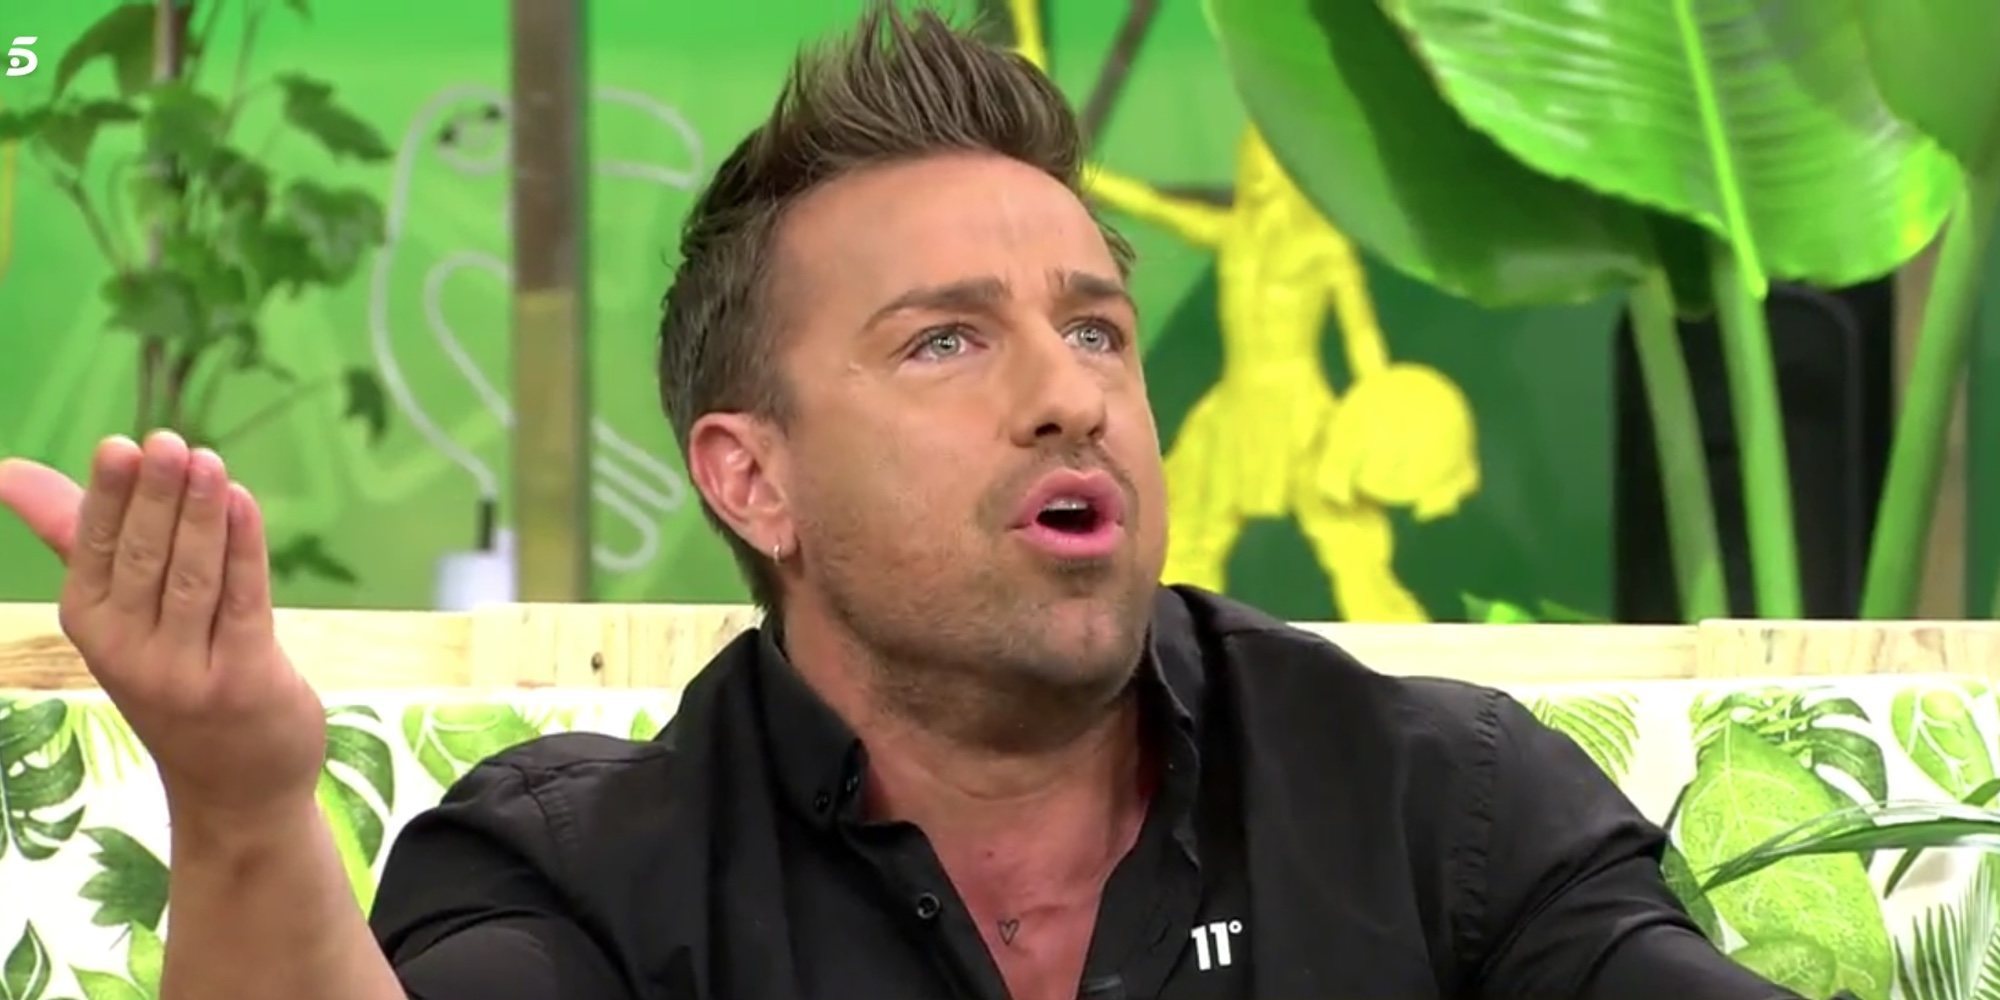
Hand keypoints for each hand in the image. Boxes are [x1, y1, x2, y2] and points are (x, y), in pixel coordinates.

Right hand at [0, 432, 326, 826]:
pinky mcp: (244, 679)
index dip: (110, 497)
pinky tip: (244, 505)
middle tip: (167, 443)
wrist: (233, 783)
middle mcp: (128, 650)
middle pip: (144, 560)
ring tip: (207, 461)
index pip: (97, 550)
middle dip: (156, 499)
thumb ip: (76, 534)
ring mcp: (185, 669)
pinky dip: (243, 550)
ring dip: (201, 516)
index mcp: (91, 624)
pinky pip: (242, 602)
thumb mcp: (118, 611)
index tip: (121, 445)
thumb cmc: (174, 674)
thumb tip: (6, 470)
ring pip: (192, 578)